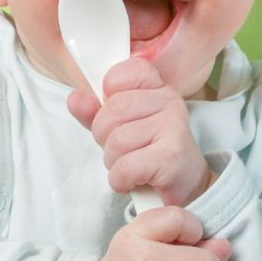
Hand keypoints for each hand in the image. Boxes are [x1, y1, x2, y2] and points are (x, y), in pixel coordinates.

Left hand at [68, 57, 213, 206]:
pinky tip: (134, 180)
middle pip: (112, 111)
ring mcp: (173, 127)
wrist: (187, 187)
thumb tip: (74, 99)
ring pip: (117, 141)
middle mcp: (169, 101)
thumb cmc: (150, 153)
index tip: (117, 114)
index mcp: (157, 87)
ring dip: (114, 162)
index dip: (108, 94)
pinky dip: (121, 180)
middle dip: (105, 137)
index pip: (122, 72)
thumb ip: (95, 112)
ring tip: (131, 165)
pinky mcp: (171, 157)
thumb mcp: (120, 128)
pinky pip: (125, 167)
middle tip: (122, 149)